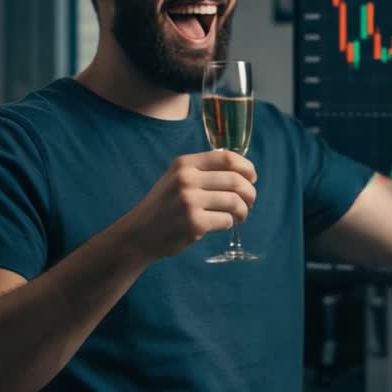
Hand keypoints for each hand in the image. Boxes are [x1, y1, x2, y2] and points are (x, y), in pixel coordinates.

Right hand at [119, 150, 257, 259]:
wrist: (139, 233)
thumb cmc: (164, 206)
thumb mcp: (176, 178)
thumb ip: (203, 170)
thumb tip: (243, 171)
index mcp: (184, 164)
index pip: (227, 158)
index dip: (246, 167)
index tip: (252, 178)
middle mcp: (186, 179)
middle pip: (235, 180)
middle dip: (249, 193)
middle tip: (249, 202)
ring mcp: (189, 201)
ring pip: (234, 201)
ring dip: (243, 210)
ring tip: (240, 215)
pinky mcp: (193, 223)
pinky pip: (226, 220)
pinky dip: (228, 223)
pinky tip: (220, 224)